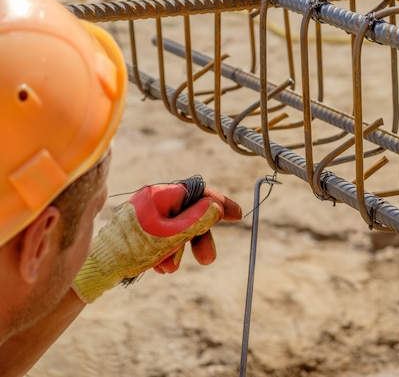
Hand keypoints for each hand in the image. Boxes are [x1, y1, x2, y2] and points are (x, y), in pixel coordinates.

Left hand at [72, 182, 241, 302]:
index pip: (198, 192)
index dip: (219, 203)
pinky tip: (159, 267)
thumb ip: (197, 220)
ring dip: (179, 250)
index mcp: (160, 194)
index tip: (236, 216)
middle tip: (207, 259)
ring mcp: (146, 214)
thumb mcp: (172, 235)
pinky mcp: (140, 228)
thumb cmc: (133, 249)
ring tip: (169, 269)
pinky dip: (166, 252)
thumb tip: (216, 206)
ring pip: (177, 228)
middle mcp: (153, 200)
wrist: (98, 268)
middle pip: (189, 213)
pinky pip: (163, 236)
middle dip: (198, 238)